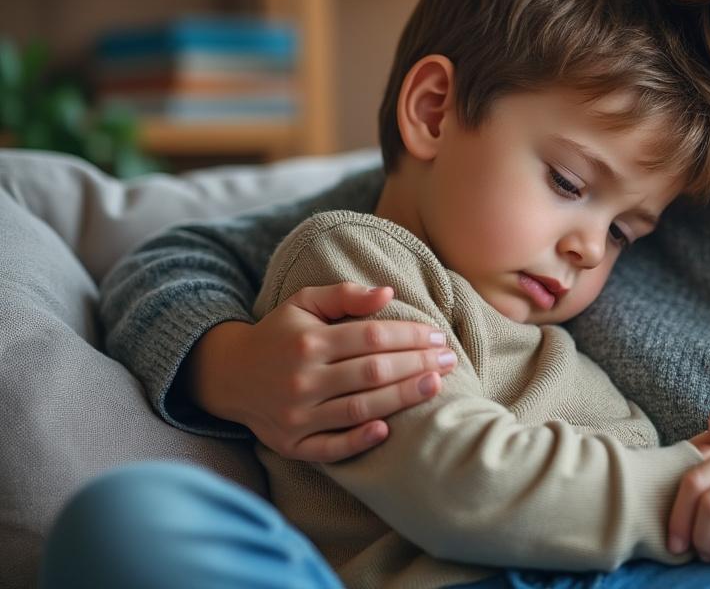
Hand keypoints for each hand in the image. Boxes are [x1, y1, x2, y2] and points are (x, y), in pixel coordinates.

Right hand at [187, 282, 457, 462]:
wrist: (229, 375)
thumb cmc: (280, 333)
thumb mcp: (305, 302)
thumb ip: (346, 295)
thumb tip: (389, 293)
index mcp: (309, 341)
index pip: (372, 337)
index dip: (410, 336)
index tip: (437, 336)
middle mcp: (302, 379)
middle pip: (373, 372)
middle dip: (417, 364)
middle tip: (449, 360)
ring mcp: (297, 415)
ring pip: (360, 407)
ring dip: (403, 398)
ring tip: (436, 385)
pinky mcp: (292, 444)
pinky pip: (330, 448)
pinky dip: (359, 440)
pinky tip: (388, 429)